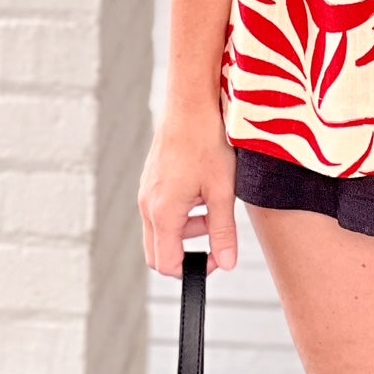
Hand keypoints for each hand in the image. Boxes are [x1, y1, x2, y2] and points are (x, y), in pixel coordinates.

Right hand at [138, 102, 239, 277]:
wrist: (191, 103)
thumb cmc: (206, 141)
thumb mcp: (222, 190)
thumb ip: (223, 231)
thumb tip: (227, 263)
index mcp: (163, 213)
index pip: (166, 265)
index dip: (193, 270)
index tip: (216, 258)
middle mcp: (147, 205)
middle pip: (159, 252)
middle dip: (187, 251)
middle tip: (215, 234)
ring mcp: (146, 191)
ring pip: (161, 229)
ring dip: (187, 229)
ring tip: (214, 205)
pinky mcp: (151, 180)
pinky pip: (160, 208)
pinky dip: (181, 211)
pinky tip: (202, 189)